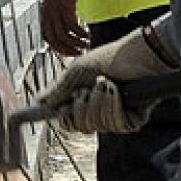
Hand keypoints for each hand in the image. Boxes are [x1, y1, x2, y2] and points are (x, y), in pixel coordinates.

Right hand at [38, 27, 176, 132]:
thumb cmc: (112, 57)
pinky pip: (117, 125)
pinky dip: (115, 107)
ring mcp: (118, 115)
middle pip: (81, 127)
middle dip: (83, 107)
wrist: (141, 53)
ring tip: (107, 83)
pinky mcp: (134, 118)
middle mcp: (101, 110)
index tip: (61, 111)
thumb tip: (39, 102)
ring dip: (100, 103)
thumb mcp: (78, 71)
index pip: (70, 121)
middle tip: (87, 90)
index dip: (65, 119)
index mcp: (87, 100)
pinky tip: (119, 92)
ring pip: (98, 126)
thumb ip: (60, 88)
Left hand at [41, 0, 88, 55]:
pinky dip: (80, 33)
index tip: (70, 52)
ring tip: (86, 45)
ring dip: (76, 43)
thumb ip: (58, 17)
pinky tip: (87, 34)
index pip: (48, 39)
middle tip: (79, 53)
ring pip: (64, 35)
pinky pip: (72, 26)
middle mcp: (48, 16)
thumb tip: (67, 30)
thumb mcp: (57, 5)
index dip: (59, 48)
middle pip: (56, 40)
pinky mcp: (65, 8)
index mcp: (45, 17)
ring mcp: (56, 12)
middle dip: (68, 49)